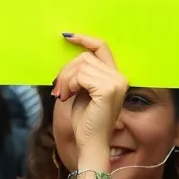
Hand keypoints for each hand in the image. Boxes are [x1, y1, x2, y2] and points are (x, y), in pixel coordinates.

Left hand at [53, 34, 127, 159]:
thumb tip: (70, 55)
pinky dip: (69, 85)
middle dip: (66, 71)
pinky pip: (80, 76)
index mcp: (115, 76)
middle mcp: (119, 77)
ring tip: (63, 95)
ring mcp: (116, 83)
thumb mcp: (82, 90)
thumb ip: (82, 73)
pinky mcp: (107, 89)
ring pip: (80, 65)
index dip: (84, 39)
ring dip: (66, 80)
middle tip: (58, 89)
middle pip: (84, 57)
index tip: (67, 36)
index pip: (102, 47)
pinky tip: (68, 97)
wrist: (90, 142)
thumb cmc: (85, 119)